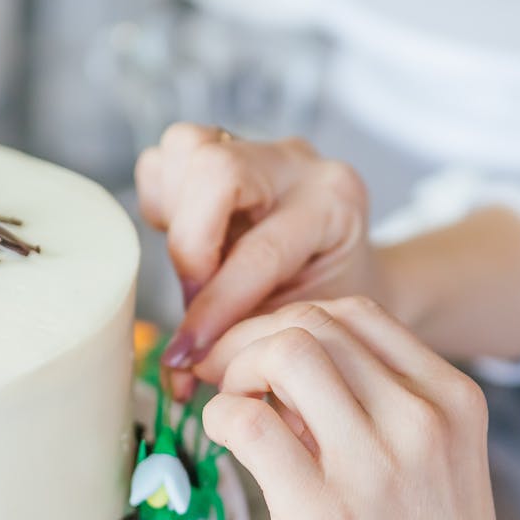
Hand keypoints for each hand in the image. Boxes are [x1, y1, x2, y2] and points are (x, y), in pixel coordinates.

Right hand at [135, 124, 375, 389]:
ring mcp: (258, 149)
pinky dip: (165, 199)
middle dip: (189, 244)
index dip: (212, 308)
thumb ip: (245, 344)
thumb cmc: (332, 308)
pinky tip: (192, 239)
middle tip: (193, 295)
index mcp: (333, 204)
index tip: (188, 353)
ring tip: (193, 263)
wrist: (354, 277)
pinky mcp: (224, 147)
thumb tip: (179, 371)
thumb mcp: (302, 330)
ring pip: (186, 148)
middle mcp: (297, 163)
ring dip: (174, 212)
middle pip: (215, 169)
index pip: (257, 252)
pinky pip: (170, 156)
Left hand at [200, 297, 519, 519]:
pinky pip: (249, 423)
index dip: (290, 321)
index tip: (260, 355)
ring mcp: (377, 466)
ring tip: (230, 409)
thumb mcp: (431, 470)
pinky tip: (222, 441)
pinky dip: (219, 416)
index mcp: (453, 402)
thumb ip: (368, 415)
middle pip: (314, 322)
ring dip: (236, 369)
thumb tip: (280, 380)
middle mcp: (422, 421)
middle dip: (250, 337)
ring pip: (286, 352)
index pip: (356, 315)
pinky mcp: (326, 516)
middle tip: (225, 377)